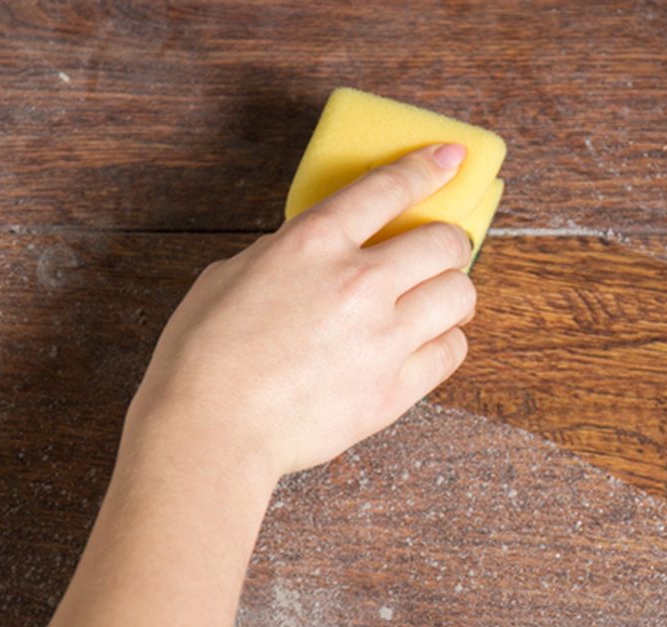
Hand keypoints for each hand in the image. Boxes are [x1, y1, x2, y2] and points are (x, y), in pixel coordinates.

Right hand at [125, 142, 476, 485]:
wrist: (213, 428)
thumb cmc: (205, 356)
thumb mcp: (233, 276)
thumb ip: (287, 257)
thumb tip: (316, 259)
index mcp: (313, 243)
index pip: (389, 188)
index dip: (428, 168)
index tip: (451, 160)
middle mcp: (359, 282)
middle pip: (445, 242)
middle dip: (448, 244)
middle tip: (438, 256)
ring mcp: (383, 338)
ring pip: (461, 296)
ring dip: (453, 294)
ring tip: (437, 303)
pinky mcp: (394, 389)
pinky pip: (452, 352)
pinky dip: (447, 342)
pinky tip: (428, 344)